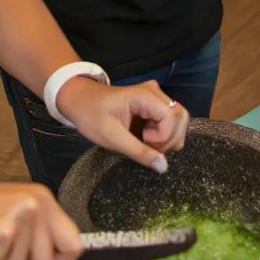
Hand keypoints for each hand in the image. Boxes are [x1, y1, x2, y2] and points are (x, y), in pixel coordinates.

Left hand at [57, 76, 188, 171]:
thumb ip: (138, 152)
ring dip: (169, 138)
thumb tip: (163, 167)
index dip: (163, 137)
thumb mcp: (112, 137)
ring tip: (149, 146)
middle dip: (169, 139)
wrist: (79, 100)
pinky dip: (165, 134)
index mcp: (144, 96)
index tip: (144, 143)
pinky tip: (150, 141)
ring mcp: (155, 97)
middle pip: (180, 116)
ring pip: (179, 118)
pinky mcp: (154, 104)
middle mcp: (155, 92)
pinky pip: (170, 119)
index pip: (171, 117)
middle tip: (149, 149)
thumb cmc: (91, 116)